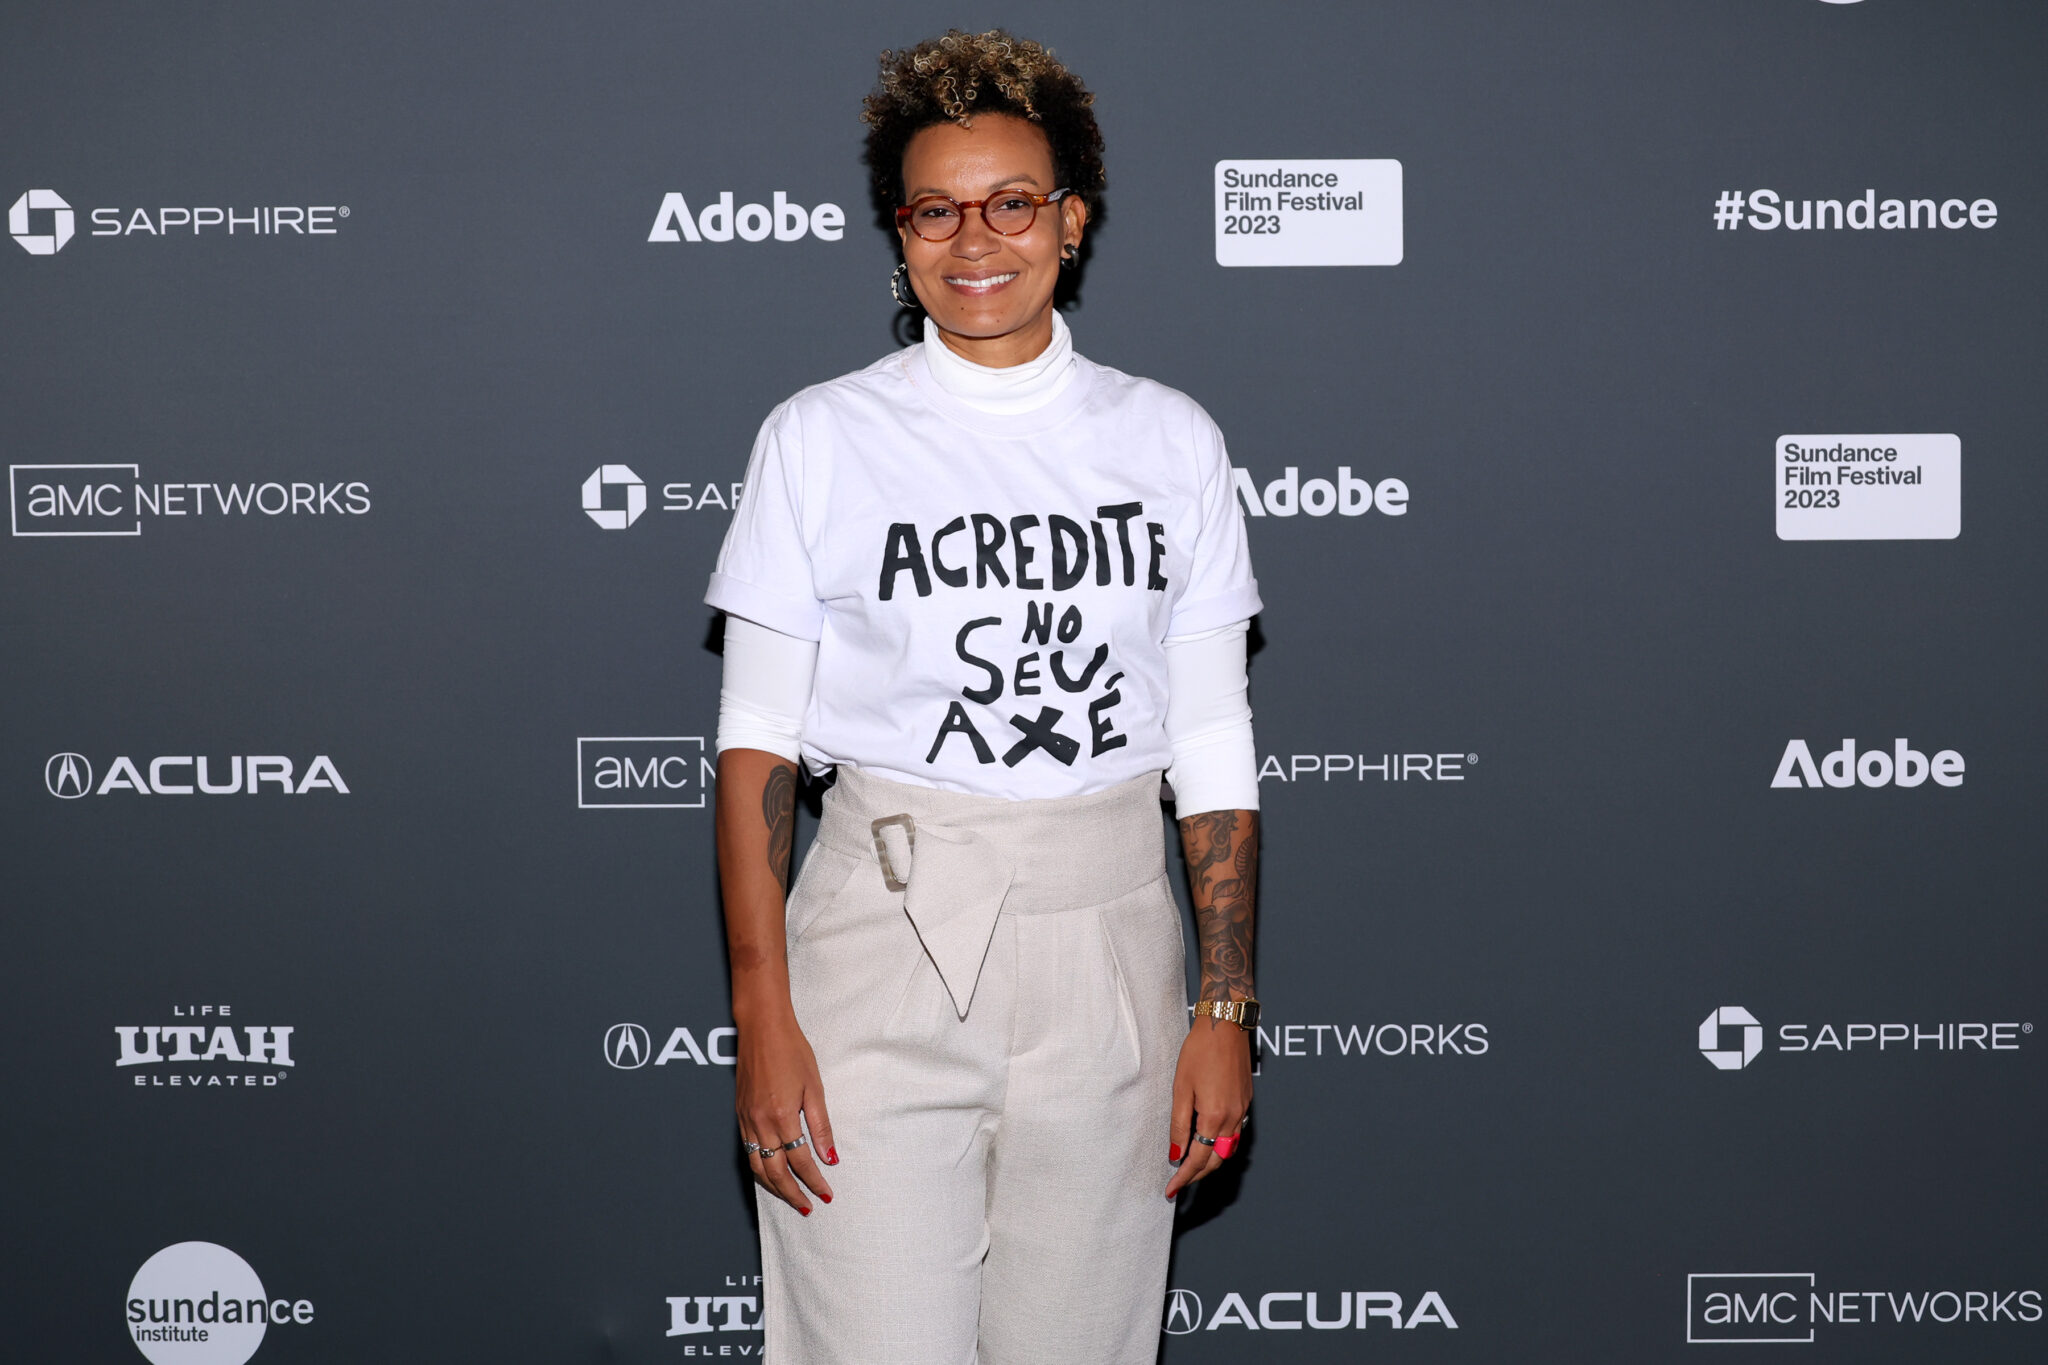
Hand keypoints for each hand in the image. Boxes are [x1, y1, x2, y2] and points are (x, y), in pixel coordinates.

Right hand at [735, 1009, 836, 1214]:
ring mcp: (746, 1119)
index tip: (827, 1194)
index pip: (800, 1161)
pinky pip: (747, 1151)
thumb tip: (831, 1157)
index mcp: (782, 1116)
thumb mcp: (814, 1087)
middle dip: (793, 1194)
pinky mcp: (739, 1114)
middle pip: (775, 1172)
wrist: (761, 1026)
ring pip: (757, 1166)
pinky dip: (759, 1168)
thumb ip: (821, 1126)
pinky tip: (770, 1173)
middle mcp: (760, 1122)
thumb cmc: (792, 1050)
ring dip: (774, 1187)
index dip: (815, 1181)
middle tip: (809, 1207)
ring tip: (791, 1198)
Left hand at [1164, 1015, 1251, 1198]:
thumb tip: (1175, 1153)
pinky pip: (1235, 1135)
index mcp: (1214, 1117)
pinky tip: (1208, 1143)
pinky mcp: (1246, 1102)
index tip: (1171, 1190)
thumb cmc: (1200, 1051)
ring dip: (1210, 1162)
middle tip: (1178, 1182)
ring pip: (1228, 1151)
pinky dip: (1221, 1146)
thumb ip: (1178, 1124)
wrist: (1225, 1025)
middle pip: (1216, 1161)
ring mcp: (1242, 1111)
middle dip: (1197, 1175)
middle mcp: (1233, 1118)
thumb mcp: (1181, 1088)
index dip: (1183, 1178)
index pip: (1198, 1160)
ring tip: (1191, 1167)